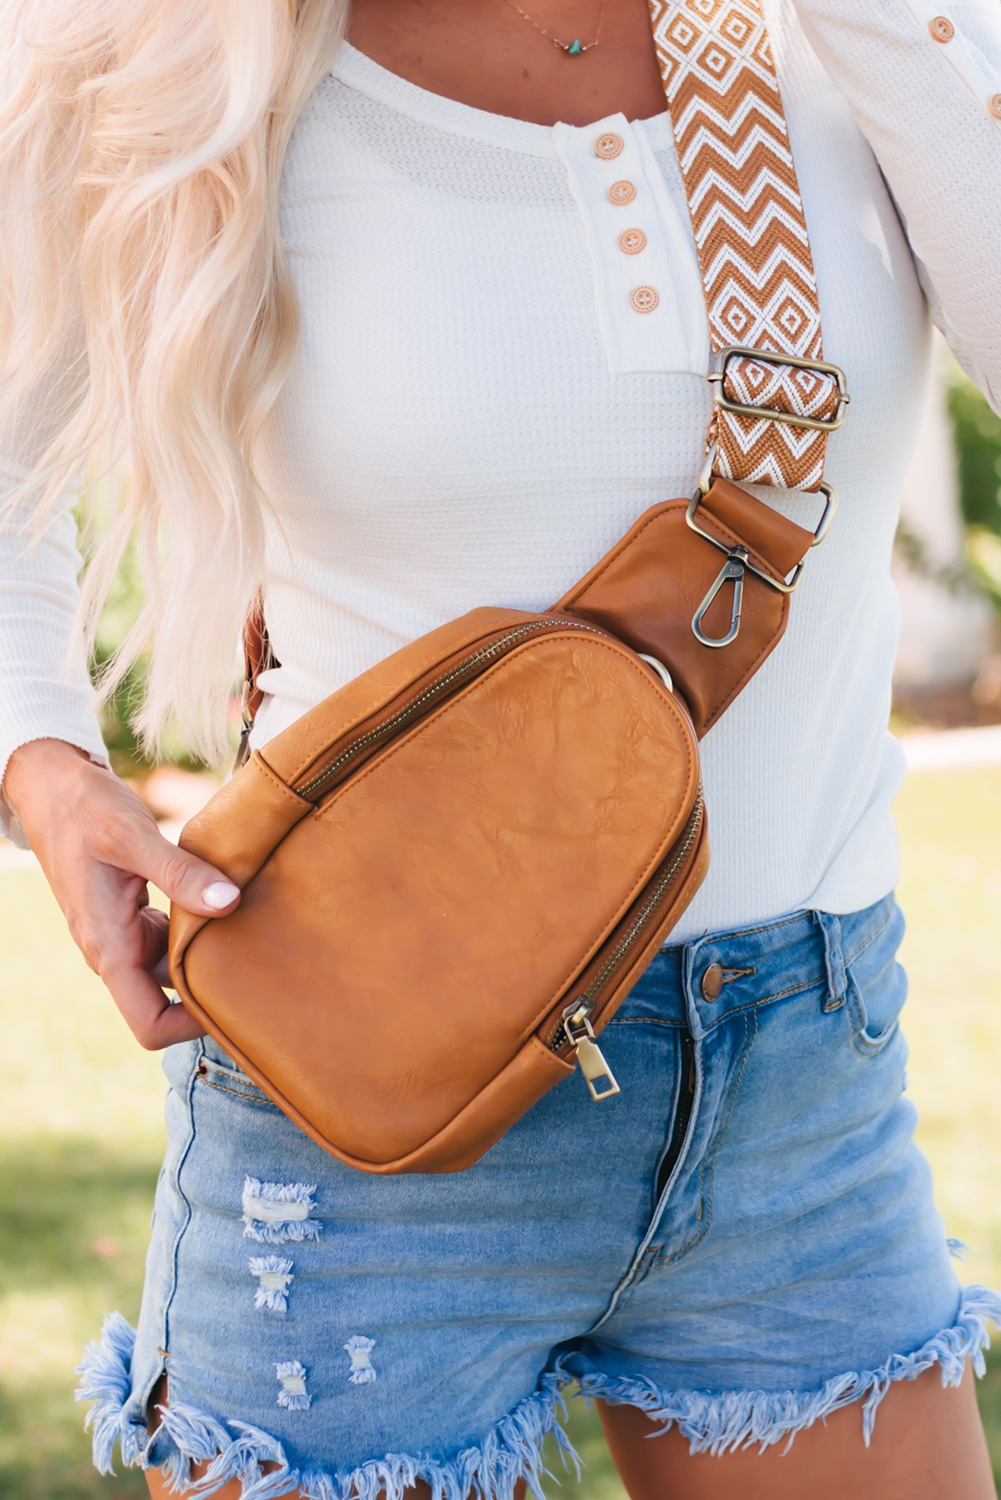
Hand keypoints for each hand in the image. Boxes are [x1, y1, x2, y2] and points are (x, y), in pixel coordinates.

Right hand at [3, 738, 240, 1049]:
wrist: (50, 786)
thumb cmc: (83, 809)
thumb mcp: (132, 835)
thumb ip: (180, 872)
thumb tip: (229, 903)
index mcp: (108, 945)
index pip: (148, 1023)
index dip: (190, 1027)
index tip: (234, 1001)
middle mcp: (113, 948)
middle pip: (166, 1001)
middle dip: (208, 992)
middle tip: (258, 970)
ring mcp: (122, 932)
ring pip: (171, 967)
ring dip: (205, 957)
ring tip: (251, 936)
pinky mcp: (130, 913)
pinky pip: (169, 938)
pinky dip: (196, 929)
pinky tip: (227, 906)